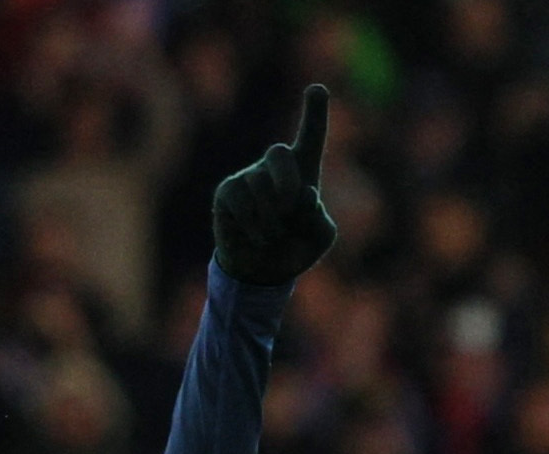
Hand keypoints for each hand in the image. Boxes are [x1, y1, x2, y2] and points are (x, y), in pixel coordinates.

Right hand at [210, 85, 335, 287]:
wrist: (263, 270)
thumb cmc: (295, 246)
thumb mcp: (319, 237)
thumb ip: (320, 218)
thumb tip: (304, 197)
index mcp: (304, 171)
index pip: (311, 137)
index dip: (314, 114)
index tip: (317, 89)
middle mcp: (275, 168)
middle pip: (280, 153)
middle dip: (288, 183)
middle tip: (290, 208)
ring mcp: (249, 176)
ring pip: (262, 187)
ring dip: (274, 220)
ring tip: (275, 236)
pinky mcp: (228, 191)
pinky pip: (242, 202)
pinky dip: (256, 227)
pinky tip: (259, 237)